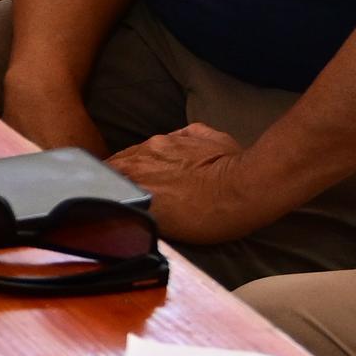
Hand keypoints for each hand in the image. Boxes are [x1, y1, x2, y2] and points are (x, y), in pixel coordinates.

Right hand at [110, 121, 266, 243]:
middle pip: (127, 156)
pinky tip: (187, 161)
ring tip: (160, 175)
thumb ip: (139, 206)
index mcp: (135, 167)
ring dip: (151, 159)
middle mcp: (149, 148)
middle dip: (126, 170)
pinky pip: (181, 137)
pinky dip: (178, 148)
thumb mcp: (162, 223)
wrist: (246, 189)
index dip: (108, 183)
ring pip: (152, 146)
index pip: (108, 171)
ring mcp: (175, 138)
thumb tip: (130, 205)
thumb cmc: (206, 214)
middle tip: (133, 187)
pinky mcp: (199, 132)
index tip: (108, 193)